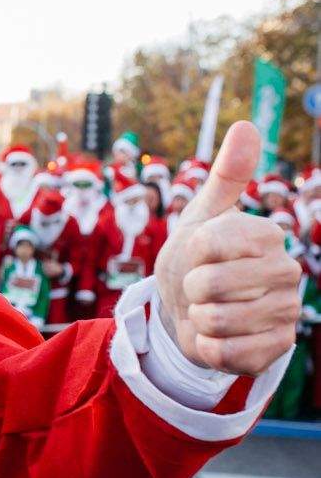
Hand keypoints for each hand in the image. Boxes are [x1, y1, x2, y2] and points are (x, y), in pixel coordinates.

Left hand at [155, 121, 300, 374]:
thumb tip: (246, 124)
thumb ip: (226, 175)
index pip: (212, 244)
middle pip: (211, 285)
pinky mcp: (275, 350)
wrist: (190, 309)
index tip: (199, 253)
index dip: (192, 252)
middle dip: (191, 288)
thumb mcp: (203, 216)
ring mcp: (285, 313)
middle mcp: (287, 273)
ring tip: (208, 312)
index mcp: (268, 236)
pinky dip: (207, 347)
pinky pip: (223, 353)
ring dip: (198, 319)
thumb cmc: (196, 259)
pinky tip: (216, 338)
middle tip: (200, 288)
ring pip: (218, 321)